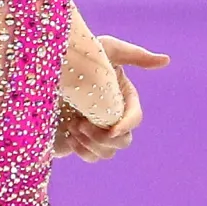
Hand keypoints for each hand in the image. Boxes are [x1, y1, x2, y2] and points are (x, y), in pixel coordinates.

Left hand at [56, 36, 169, 162]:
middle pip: (123, 141)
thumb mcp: (106, 49)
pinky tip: (68, 134)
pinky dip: (81, 150)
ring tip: (72, 125)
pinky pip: (89, 156)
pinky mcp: (78, 140)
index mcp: (122, 97)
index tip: (111, 129)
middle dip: (104, 137)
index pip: (134, 118)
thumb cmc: (76, 52)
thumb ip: (135, 55)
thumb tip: (166, 60)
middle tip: (80, 123)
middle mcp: (111, 116)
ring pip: (107, 152)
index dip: (126, 125)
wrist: (40, 68)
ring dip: (92, 144)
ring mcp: (95, 130)